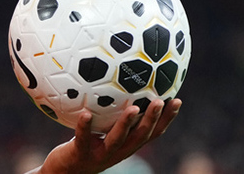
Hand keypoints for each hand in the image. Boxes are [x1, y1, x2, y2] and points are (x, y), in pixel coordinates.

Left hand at [30, 98, 181, 173]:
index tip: (177, 100)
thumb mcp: (103, 127)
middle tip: (160, 101)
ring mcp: (102, 153)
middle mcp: (119, 150)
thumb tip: (121, 78)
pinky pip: (84, 138)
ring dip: (126, 124)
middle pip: (141, 136)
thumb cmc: (86, 142)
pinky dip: (85, 126)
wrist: (66, 170)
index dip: (166, 119)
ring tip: (133, 108)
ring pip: (118, 139)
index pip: (153, 132)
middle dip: (152, 119)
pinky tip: (85, 113)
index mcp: (128, 143)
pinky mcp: (82, 153)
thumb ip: (114, 110)